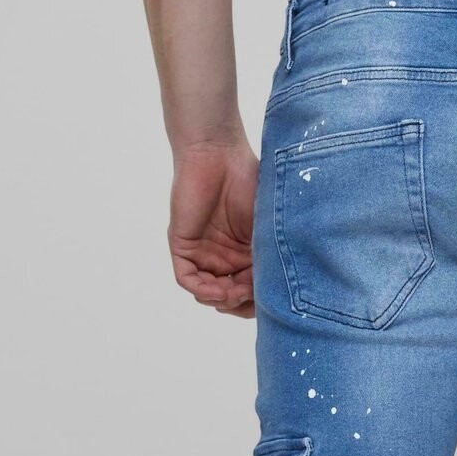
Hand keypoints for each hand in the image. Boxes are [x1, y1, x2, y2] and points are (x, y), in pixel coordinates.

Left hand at [169, 141, 258, 316]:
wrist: (219, 152)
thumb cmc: (250, 181)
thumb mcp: (268, 228)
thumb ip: (269, 259)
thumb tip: (274, 292)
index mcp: (247, 254)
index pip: (252, 291)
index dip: (261, 302)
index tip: (272, 301)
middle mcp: (224, 257)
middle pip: (230, 297)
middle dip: (241, 303)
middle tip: (250, 296)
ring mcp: (202, 252)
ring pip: (208, 293)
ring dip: (223, 299)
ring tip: (235, 291)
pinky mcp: (182, 244)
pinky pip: (187, 279)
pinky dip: (202, 290)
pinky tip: (218, 289)